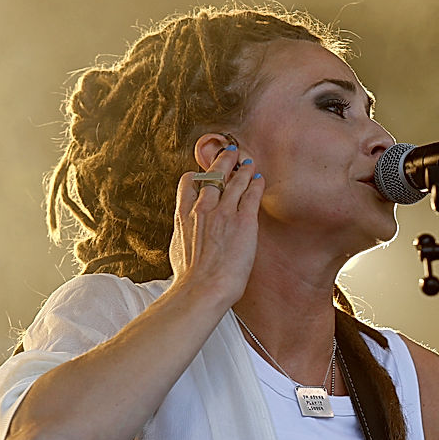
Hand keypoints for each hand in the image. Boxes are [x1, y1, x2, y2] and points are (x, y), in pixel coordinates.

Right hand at [169, 143, 263, 303]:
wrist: (203, 287)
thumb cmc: (190, 278)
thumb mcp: (178, 250)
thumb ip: (183, 236)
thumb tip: (185, 238)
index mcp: (183, 215)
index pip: (189, 184)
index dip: (198, 175)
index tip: (203, 172)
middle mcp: (203, 208)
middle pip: (213, 175)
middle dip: (222, 161)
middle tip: (229, 151)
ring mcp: (224, 212)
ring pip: (234, 181)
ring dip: (242, 168)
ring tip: (248, 160)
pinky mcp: (244, 221)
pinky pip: (252, 195)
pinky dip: (256, 184)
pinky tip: (260, 178)